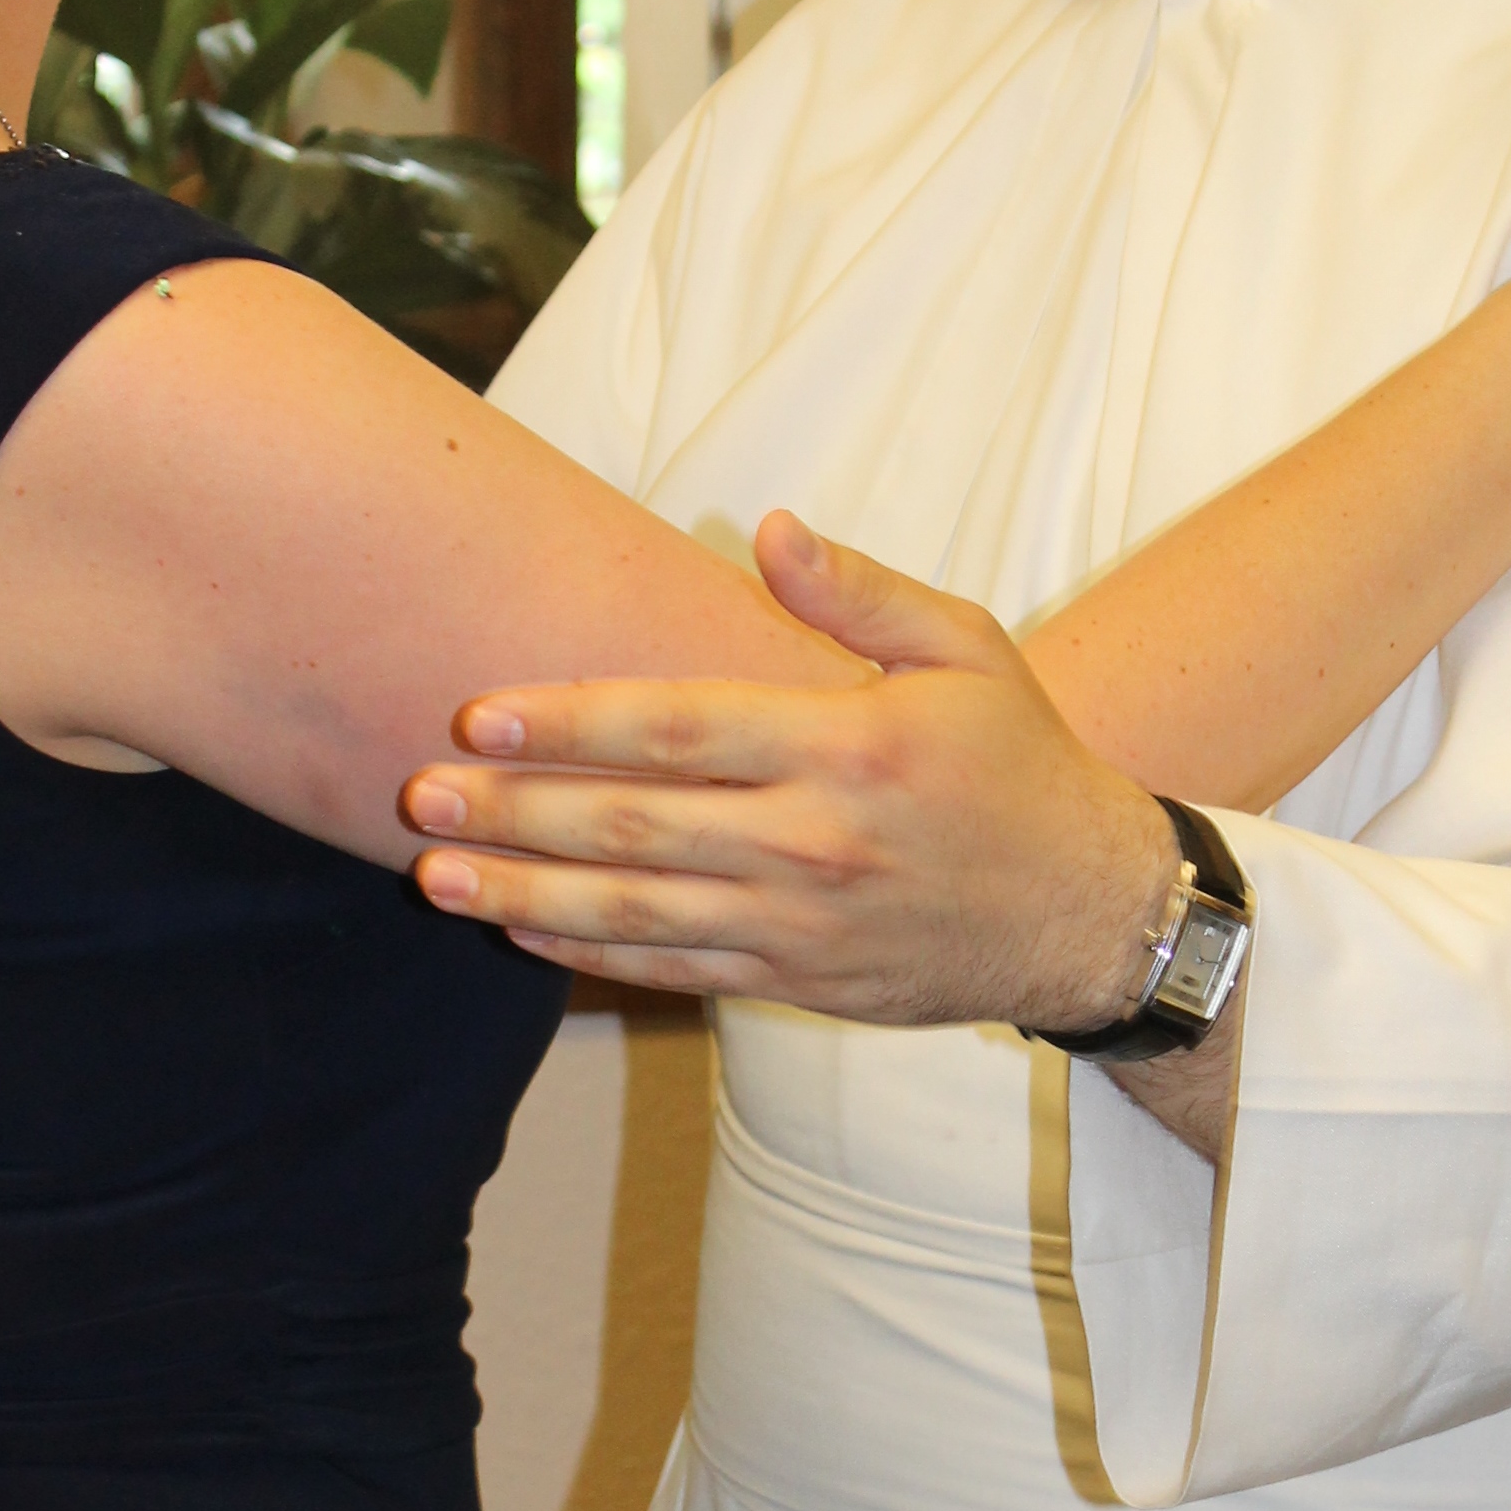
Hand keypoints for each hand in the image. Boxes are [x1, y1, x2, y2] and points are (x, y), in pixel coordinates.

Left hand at [403, 511, 1180, 1023]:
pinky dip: (590, 958)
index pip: (679, 728)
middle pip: (634, 827)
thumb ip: (861, 593)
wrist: (1092, 915)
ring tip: (434, 879)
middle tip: (418, 795)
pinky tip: (521, 934)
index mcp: (845, 747)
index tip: (483, 711)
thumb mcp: (966, 649)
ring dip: (524, 896)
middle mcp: (813, 841)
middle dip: (514, 812)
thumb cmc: (1020, 761)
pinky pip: (676, 971)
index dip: (572, 720)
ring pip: (637, 914)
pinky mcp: (799, 982)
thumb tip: (773, 528)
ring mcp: (801, 924)